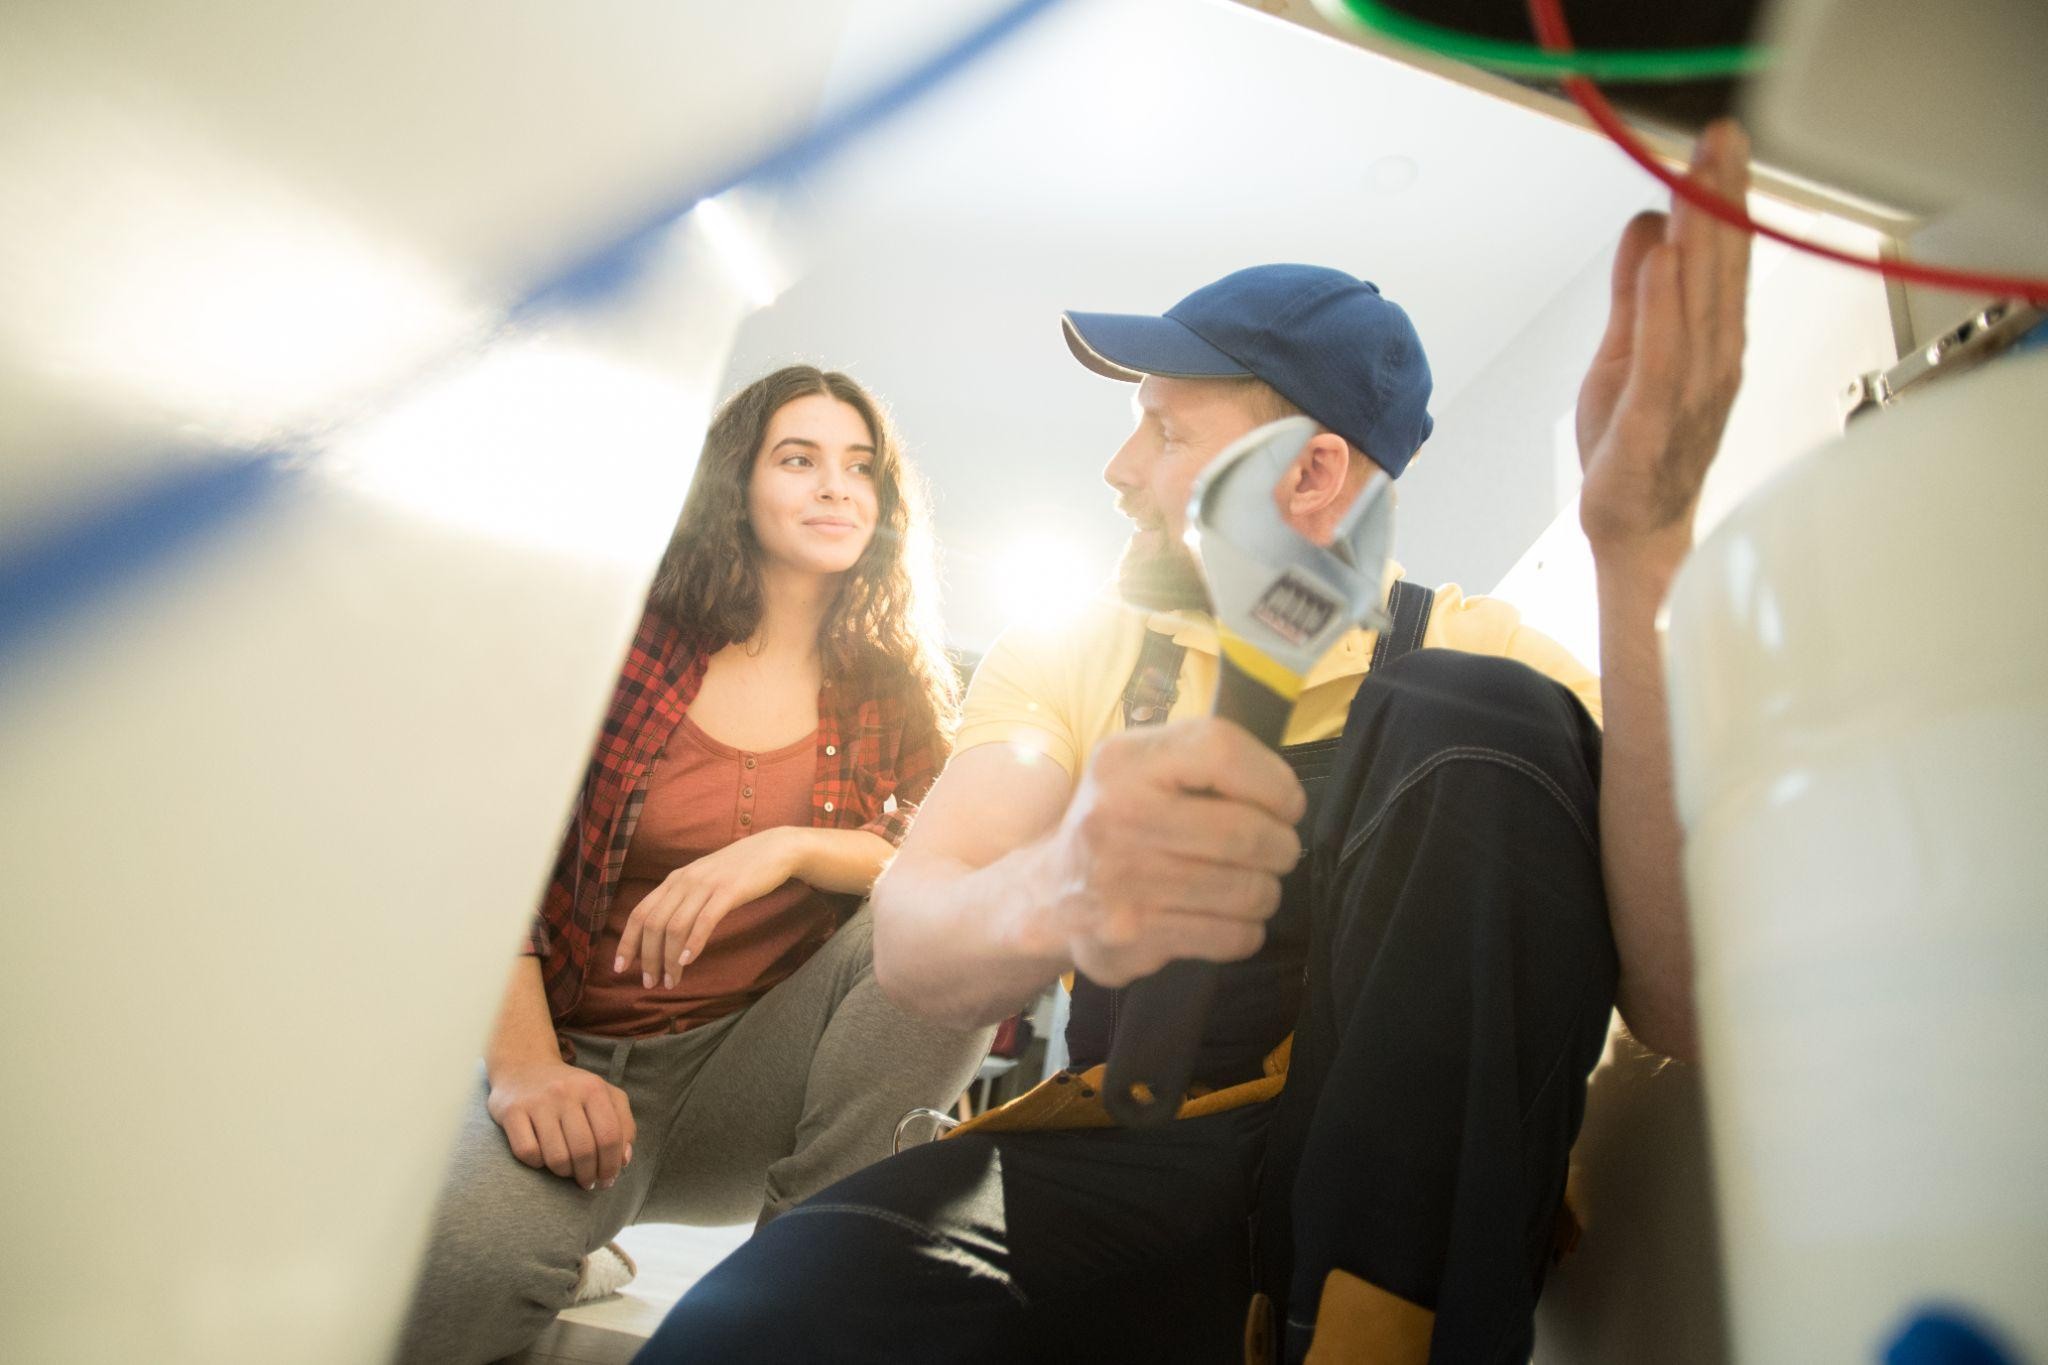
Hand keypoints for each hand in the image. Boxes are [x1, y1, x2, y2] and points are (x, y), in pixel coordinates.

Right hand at [486, 1058, 636, 1190]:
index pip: (610, 1137)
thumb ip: (623, 1125)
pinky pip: (528, 1153)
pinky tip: (542, 1158)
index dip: (612, 1165)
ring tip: (567, 1170)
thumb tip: (624, 1161)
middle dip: (589, 1175)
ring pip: (556, 1158)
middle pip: (584, 1151)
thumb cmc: (572, 1090)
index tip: (608, 1179)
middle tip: (588, 1182)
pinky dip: (537, 1163)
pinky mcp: (511, 1112)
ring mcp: (537, 1102)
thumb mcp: (605, 1096)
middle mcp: (565, 1092)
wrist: (524, 1066)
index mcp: (593, 1088)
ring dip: (565, 1173)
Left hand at [615, 827, 800, 987]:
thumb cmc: (737, 871)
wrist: (772, 849)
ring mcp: (706, 885)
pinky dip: (693, 943)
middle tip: (651, 983)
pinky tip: (689, 961)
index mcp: (674, 880)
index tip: (620, 968)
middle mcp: (684, 881)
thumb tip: (663, 935)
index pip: (639, 913)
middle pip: (653, 924)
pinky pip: (704, 920)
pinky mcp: (729, 891)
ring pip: (675, 926)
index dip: (627, 942)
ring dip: (669, 959)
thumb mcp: (702, 882)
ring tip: (672, 981)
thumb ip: (683, 902)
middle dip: (648, 958)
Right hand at [1045, 718, 1304, 986]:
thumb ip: (1201, 759)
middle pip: (1245, 832)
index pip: (1220, 752)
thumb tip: (1283, 789)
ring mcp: (1121, 883)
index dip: (1274, 780)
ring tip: (1251, 883)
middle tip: (1277, 850)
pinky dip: (1246, 930)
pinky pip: (1230, 936)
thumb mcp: (1140, 767)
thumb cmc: (1119, 820)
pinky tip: (1228, 917)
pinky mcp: (1132, 938)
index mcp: (1122, 763)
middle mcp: (1115, 818)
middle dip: (1281, 846)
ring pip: (1246, 891)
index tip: (1287, 804)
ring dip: (1266, 890)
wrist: (1051, 894)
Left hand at [1577, 119, 1752, 572]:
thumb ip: (1633, 293)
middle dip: (1721, 199)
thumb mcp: (1625, 353)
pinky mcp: (1654, 420)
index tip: (1720, 141)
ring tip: (1697, 177)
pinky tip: (1661, 260)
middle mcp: (1712, 358)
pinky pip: (1663, 357)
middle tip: (1724, 137)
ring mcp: (1689, 390)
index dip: (1722, 198)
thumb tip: (1645, 225)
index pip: (1720, 257)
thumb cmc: (1636, 449)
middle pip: (1719, 268)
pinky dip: (1662, 309)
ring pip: (1698, 301)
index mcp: (1709, 340)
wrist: (1637, 533)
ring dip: (1700, 237)